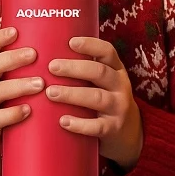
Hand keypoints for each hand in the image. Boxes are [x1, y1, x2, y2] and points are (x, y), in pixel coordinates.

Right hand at [0, 27, 43, 175]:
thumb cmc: (6, 104)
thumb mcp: (7, 83)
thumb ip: (21, 70)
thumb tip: (53, 45)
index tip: (16, 31)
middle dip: (12, 59)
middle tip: (34, 54)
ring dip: (18, 86)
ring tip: (40, 84)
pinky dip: (12, 114)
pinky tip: (28, 110)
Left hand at [50, 37, 141, 171]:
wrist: (128, 133)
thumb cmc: (104, 100)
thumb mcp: (102, 82)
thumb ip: (84, 71)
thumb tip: (46, 55)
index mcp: (116, 70)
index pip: (107, 52)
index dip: (90, 45)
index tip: (70, 42)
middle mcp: (120, 86)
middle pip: (99, 72)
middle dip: (74, 68)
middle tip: (52, 67)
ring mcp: (118, 108)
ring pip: (97, 98)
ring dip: (72, 94)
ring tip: (51, 92)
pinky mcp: (113, 128)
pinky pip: (97, 126)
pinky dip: (80, 124)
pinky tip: (63, 121)